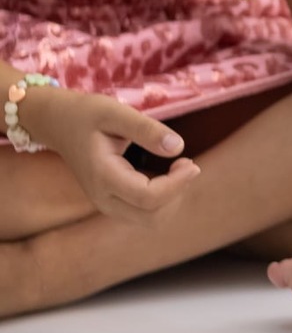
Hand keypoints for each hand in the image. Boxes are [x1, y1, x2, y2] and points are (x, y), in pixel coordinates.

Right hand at [27, 88, 200, 223]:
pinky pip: (144, 213)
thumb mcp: (115, 112)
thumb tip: (178, 147)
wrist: (59, 124)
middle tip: (187, 163)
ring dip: (172, 198)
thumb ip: (146, 129)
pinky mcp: (112, 203)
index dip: (177, 184)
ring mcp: (106, 204)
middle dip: (177, 193)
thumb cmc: (87, 114)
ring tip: (178, 168)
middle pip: (152, 217)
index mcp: (103, 177)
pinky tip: (167, 174)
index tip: (190, 161)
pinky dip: (163, 199)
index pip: (149, 198)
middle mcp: (103, 199)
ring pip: (150, 220)